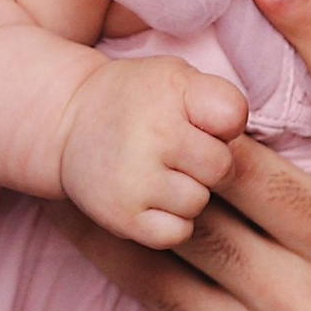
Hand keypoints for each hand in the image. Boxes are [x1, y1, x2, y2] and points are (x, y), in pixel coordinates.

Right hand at [56, 53, 248, 248]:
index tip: (202, 123)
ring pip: (199, 203)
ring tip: (161, 174)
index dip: (225, 125)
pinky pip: (176, 232)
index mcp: (172, 91)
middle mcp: (153, 134)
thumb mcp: (176, 77)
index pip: (234, 116)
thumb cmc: (138, 101)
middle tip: (181, 154)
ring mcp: (135, 179)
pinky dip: (170, 222)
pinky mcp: (122, 217)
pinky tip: (153, 200)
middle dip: (210, 164)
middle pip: (223, 168)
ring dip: (188, 193)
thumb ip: (218, 99)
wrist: (68, 123)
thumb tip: (242, 142)